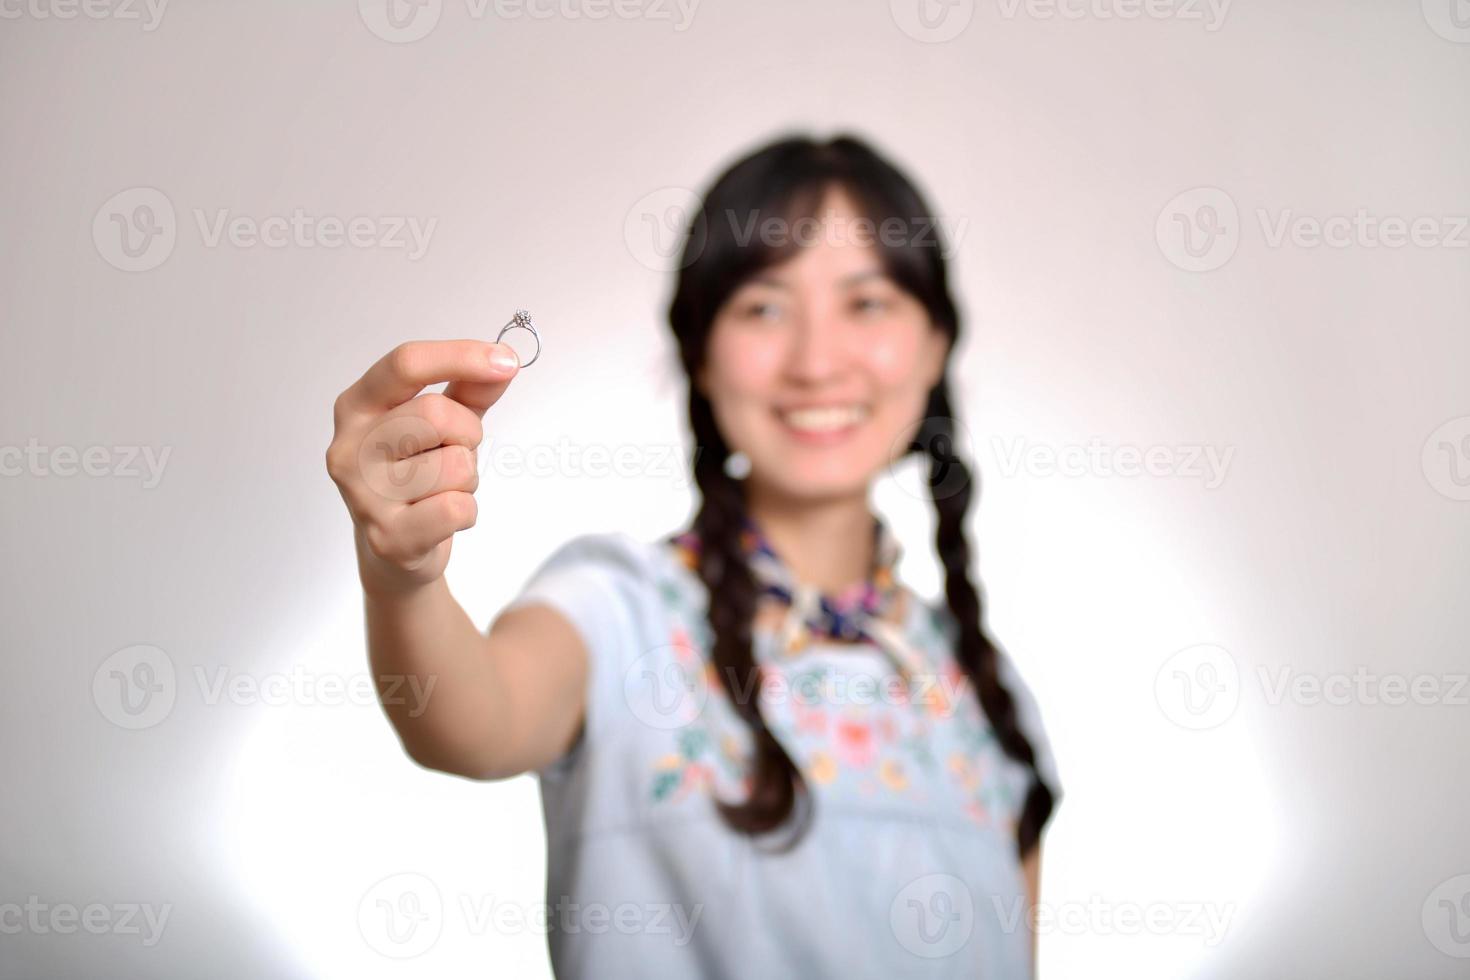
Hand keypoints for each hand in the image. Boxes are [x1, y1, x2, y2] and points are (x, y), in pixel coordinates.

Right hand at [326, 340, 519, 593]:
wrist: (392, 549)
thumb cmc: (415, 474)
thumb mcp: (441, 422)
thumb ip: (469, 388)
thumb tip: (503, 360)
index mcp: (357, 406)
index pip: (406, 364)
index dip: (461, 357)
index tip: (505, 360)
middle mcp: (350, 446)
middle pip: (435, 414)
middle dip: (467, 433)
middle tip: (456, 451)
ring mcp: (363, 494)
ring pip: (454, 465)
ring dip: (467, 477)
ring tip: (442, 488)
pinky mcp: (387, 537)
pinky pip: (456, 508)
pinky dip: (466, 511)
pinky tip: (443, 516)